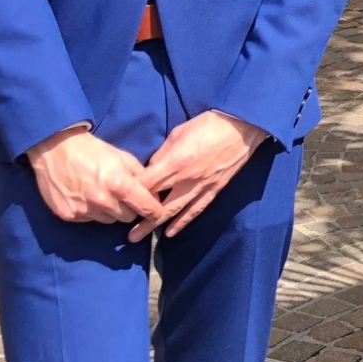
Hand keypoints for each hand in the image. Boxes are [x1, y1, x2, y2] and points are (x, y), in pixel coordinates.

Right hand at [26, 127, 164, 226]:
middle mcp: (102, 201)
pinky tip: (84, 197)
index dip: (154, 211)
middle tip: (122, 196)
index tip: (156, 212)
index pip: (146, 208)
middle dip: (129, 208)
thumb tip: (155, 193)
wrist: (54, 148)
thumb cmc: (93, 150)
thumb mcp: (123, 157)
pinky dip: (90, 212)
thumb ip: (141, 176)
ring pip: (108, 220)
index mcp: (120, 185)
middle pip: (127, 217)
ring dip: (109, 211)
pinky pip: (89, 220)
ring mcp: (84, 210)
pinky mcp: (68, 215)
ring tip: (100, 194)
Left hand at [131, 111, 266, 240]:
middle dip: (141, 219)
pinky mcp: (215, 189)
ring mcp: (201, 186)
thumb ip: (163, 153)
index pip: (147, 183)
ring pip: (176, 211)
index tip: (120, 200)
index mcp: (175, 162)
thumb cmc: (209, 124)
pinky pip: (197, 209)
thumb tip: (152, 168)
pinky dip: (184, 222)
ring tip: (141, 237)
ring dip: (157, 225)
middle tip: (127, 234)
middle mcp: (186, 178)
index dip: (131, 193)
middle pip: (158, 203)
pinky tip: (171, 232)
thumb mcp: (179, 132)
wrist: (242, 127)